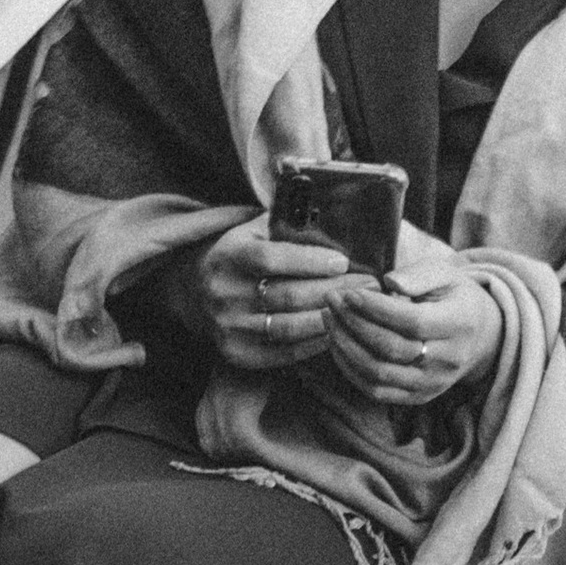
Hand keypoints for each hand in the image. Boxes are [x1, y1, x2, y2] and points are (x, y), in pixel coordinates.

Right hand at [196, 216, 348, 367]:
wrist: (195, 293)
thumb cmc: (241, 256)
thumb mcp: (251, 232)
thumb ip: (283, 222)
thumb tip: (328, 211)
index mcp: (228, 256)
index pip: (270, 259)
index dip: (308, 261)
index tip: (343, 261)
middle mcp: (223, 293)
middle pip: (287, 296)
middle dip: (334, 290)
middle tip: (370, 286)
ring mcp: (229, 326)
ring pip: (290, 327)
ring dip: (331, 318)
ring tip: (360, 308)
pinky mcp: (238, 353)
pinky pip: (285, 352)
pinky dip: (315, 343)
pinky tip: (339, 330)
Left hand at [324, 267, 505, 407]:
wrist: (480, 337)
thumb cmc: (454, 298)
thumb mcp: (445, 274)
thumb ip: (418, 274)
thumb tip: (390, 283)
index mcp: (459, 325)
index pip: (412, 322)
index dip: (375, 308)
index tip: (347, 292)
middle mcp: (448, 360)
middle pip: (390, 348)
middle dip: (353, 323)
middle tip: (331, 300)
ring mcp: (433, 383)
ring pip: (379, 373)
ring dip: (346, 347)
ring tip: (330, 320)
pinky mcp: (418, 397)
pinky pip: (376, 391)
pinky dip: (350, 370)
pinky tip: (338, 345)